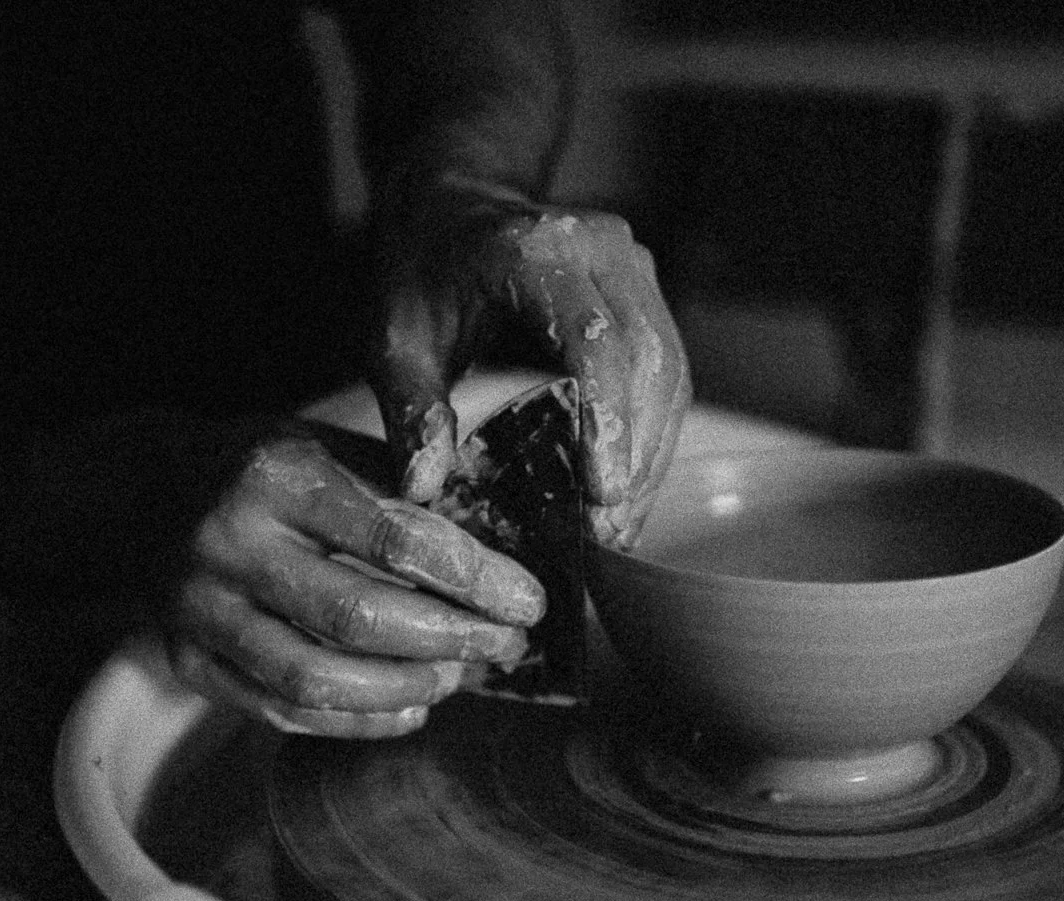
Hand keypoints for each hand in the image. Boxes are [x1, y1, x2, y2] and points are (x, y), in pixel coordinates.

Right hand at [165, 419, 543, 737]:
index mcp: (278, 476)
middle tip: (506, 647)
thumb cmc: (267, 470)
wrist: (144, 491)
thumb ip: (406, 494)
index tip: (527, 602)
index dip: (473, 577)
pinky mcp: (186, 659)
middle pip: (357, 616)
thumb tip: (500, 562)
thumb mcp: (330, 448)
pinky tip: (407, 710)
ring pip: (315, 677)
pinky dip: (354, 721)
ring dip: (404, 689)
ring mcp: (199, 608)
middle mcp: (229, 543)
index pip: (395, 538)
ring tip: (457, 679)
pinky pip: (280, 710)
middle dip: (450, 640)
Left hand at [368, 178, 691, 548]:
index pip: (595, 342)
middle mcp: (600, 249)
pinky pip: (667, 370)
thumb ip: (411, 410)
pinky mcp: (646, 292)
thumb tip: (424, 487)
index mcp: (535, 253)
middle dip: (633, 456)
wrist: (453, 201)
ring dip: (651, 454)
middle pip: (646, 362)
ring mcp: (633, 266)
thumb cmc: (421, 270)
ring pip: (669, 370)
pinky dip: (652, 434)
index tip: (603, 494)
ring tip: (619, 526)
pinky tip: (626, 487)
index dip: (607, 422)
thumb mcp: (394, 338)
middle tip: (607, 535)